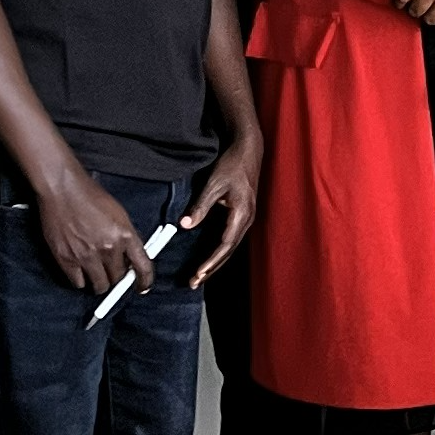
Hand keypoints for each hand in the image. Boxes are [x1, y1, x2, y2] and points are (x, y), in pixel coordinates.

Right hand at [28, 159, 150, 299]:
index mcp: (125, 235)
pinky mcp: (67, 259)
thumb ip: (127, 237)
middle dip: (117, 277)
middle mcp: (108, 248)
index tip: (142, 287)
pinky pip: (78, 283)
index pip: (143, 268)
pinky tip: (80, 271)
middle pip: (118, 279)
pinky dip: (80, 280)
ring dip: (100, 283)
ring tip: (96, 273)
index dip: (144, 282)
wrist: (63, 189)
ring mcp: (87, 256)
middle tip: (111, 271)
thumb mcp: (119, 214)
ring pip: (99, 286)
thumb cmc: (90, 196)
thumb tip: (131, 257)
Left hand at [185, 132, 261, 283]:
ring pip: (230, 247)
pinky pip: (231, 239)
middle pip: (229, 251)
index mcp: (241, 214)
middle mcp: (247, 220)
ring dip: (215, 263)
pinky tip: (209, 258)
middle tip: (194, 282)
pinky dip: (219, 252)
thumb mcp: (214, 184)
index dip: (211, 261)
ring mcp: (246, 218)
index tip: (198, 274)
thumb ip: (200, 206)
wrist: (249, 151)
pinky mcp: (242, 216)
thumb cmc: (233, 165)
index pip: (225, 245)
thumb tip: (184, 225)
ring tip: (199, 276)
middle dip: (211, 268)